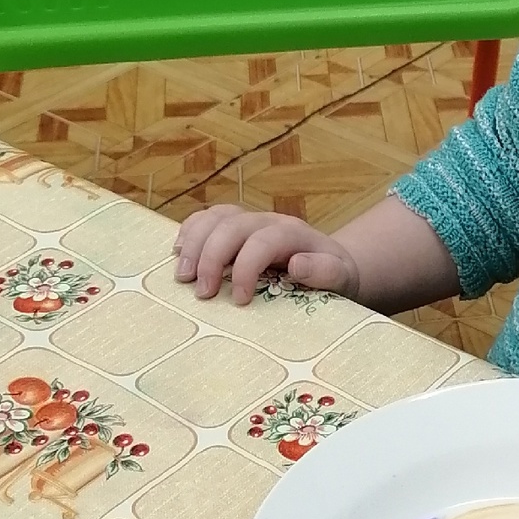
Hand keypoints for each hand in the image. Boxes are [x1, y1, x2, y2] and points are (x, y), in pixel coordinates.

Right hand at [173, 204, 359, 305]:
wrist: (331, 264)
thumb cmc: (333, 275)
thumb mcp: (341, 277)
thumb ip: (325, 271)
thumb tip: (296, 265)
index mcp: (293, 232)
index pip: (264, 240)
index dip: (247, 267)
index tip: (239, 300)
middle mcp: (268, 221)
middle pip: (232, 225)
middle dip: (212, 257)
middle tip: (202, 294)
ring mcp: (249, 221)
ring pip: (214, 218)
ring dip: (193, 244)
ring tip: (182, 277)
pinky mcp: (233, 227)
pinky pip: (206, 219)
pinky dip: (189, 232)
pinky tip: (177, 253)